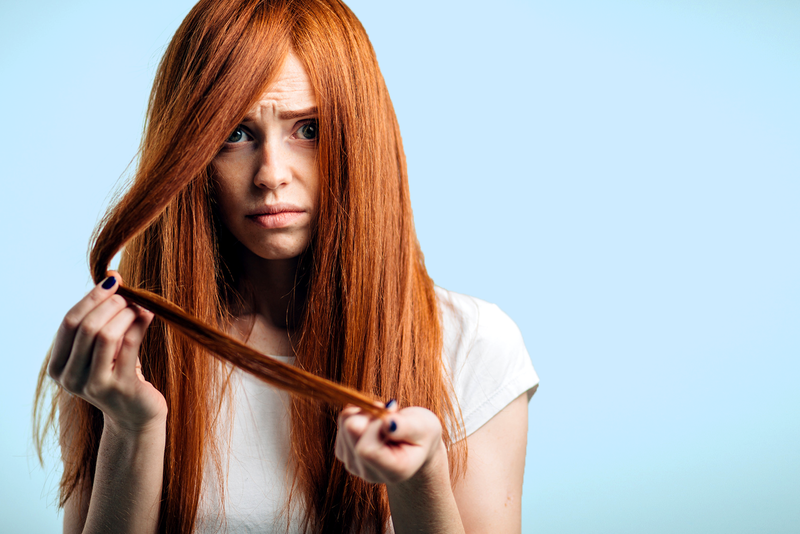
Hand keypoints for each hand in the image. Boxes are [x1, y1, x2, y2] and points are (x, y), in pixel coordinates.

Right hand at [48, 272, 165, 433]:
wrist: (135, 415)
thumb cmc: (118, 373)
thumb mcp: (101, 349)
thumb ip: (99, 320)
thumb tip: (112, 278)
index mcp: (58, 367)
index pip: (69, 322)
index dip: (91, 298)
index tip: (112, 280)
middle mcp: (70, 379)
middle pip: (86, 326)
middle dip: (110, 303)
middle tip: (129, 293)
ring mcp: (95, 385)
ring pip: (106, 335)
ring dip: (125, 313)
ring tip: (140, 304)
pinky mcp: (121, 387)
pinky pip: (130, 345)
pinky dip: (140, 323)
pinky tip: (149, 313)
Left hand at [335, 401, 446, 486]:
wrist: (415, 444)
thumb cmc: (422, 434)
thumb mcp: (424, 427)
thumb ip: (406, 427)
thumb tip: (387, 423)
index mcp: (393, 471)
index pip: (366, 449)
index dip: (376, 425)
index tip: (392, 415)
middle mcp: (369, 473)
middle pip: (352, 431)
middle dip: (370, 414)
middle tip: (390, 411)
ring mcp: (354, 465)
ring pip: (345, 424)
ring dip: (364, 413)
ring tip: (384, 419)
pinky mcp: (345, 454)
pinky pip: (342, 422)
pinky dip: (357, 414)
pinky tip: (374, 422)